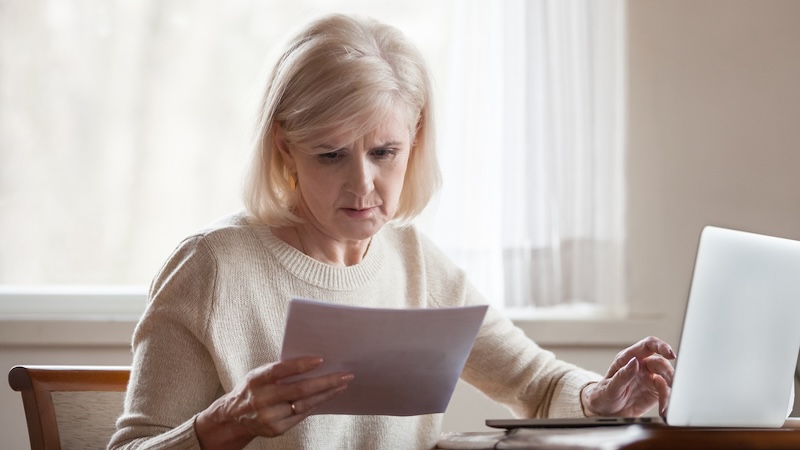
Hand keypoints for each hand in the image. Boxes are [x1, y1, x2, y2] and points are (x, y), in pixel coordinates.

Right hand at [196, 357, 352, 448]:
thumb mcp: (258, 375)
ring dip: (327, 394)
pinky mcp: (277, 429)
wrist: (234, 418)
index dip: (300, 365)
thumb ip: (279, 370)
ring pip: (305, 404)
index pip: (280, 370)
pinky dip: (316, 404)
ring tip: (342, 385)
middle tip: (345, 375)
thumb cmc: (252, 389)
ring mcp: (270, 416)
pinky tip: (328, 397)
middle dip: (326, 382)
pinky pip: (302, 415)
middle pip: (299, 390)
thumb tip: (312, 362)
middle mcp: (262, 399)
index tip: (321, 360)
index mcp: (256, 380)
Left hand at [582, 336, 674, 417]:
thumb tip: (635, 362)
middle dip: (669, 372)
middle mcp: (641, 366)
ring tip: (666, 404)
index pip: (647, 345)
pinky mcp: (655, 392)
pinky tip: (663, 410)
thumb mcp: (610, 387)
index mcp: (628, 359)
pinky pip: (666, 393)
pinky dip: (667, 401)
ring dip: (670, 389)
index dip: (660, 346)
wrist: (605, 411)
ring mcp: (649, 378)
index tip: (670, 353)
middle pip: (661, 363)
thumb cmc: (603, 394)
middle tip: (672, 383)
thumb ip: (623, 375)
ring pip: (666, 378)